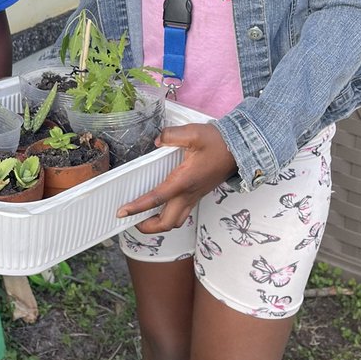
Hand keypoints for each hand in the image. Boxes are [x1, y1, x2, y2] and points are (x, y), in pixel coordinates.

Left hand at [116, 122, 236, 233]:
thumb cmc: (218, 142)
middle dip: (147, 226)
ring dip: (159, 224)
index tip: (122, 212)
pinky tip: (160, 206)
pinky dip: (168, 216)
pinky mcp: (197, 195)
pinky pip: (182, 213)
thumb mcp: (194, 133)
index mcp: (184, 181)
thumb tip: (157, 140)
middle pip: (167, 223)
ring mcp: (194, 197)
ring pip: (175, 222)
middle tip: (131, 219)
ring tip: (144, 218)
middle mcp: (188, 194)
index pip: (156, 198)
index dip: (137, 207)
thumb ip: (172, 135)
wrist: (239, 150)